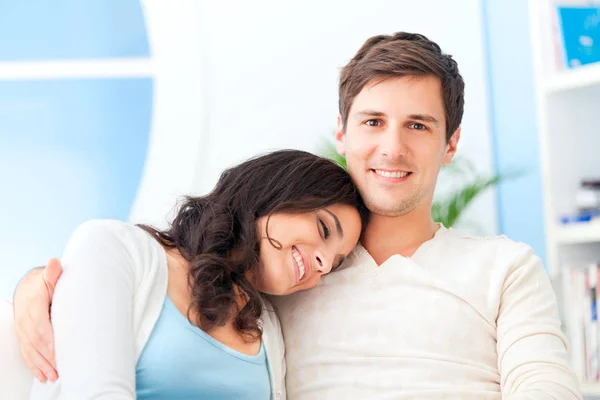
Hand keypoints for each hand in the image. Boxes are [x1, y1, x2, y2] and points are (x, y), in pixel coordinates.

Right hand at [13, 258, 61, 381]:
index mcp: (34, 305)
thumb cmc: (44, 283)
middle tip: (59, 368)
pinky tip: (42, 376)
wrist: (27, 288)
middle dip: (47, 356)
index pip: (39, 324)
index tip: (56, 348)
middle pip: (36, 341)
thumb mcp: (49, 276)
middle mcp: (25, 319)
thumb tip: (54, 263)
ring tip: (53, 376)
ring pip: (31, 350)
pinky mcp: (23, 337)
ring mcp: (23, 330)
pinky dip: (34, 366)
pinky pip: (26, 353)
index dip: (47, 337)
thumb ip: (52, 272)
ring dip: (42, 365)